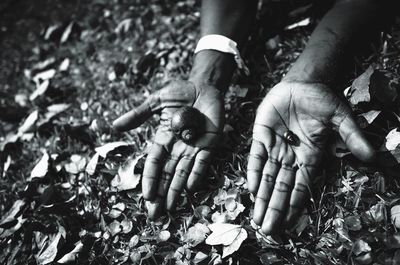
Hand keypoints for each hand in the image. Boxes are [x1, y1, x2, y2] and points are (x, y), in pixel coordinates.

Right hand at [113, 80, 222, 218]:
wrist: (204, 85)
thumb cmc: (180, 92)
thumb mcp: (156, 101)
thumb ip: (139, 114)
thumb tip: (115, 126)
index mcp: (163, 138)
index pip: (154, 162)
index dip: (149, 178)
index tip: (146, 195)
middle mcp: (178, 146)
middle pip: (167, 173)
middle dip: (161, 192)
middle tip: (155, 213)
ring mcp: (194, 146)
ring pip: (183, 172)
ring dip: (176, 189)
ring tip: (170, 207)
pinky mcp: (210, 143)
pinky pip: (203, 162)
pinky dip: (197, 174)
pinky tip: (190, 188)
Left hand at [247, 81, 373, 233]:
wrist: (304, 82)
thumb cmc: (323, 101)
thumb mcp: (341, 118)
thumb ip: (352, 136)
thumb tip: (371, 157)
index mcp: (310, 155)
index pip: (302, 185)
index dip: (295, 204)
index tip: (288, 223)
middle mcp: (291, 156)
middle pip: (282, 187)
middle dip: (274, 208)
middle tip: (267, 230)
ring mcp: (275, 146)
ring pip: (267, 177)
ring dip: (262, 197)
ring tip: (256, 218)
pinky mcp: (261, 135)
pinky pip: (256, 157)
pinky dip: (253, 172)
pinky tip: (251, 189)